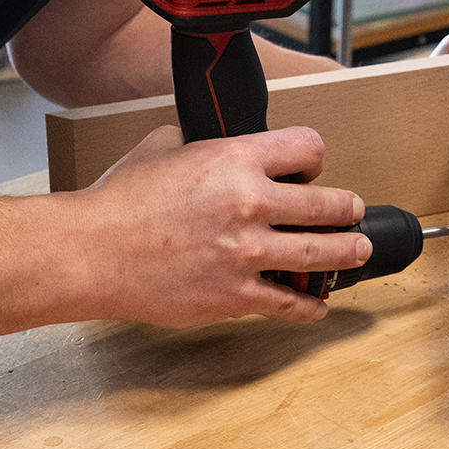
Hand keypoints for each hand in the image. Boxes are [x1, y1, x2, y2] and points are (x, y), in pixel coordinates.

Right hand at [77, 126, 370, 327]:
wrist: (92, 251)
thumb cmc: (119, 202)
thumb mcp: (161, 147)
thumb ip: (200, 143)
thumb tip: (211, 146)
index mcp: (235, 160)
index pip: (308, 147)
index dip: (314, 156)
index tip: (312, 167)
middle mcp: (250, 203)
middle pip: (329, 204)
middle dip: (347, 208)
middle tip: (353, 210)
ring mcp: (245, 253)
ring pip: (322, 254)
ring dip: (347, 252)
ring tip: (356, 251)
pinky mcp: (234, 295)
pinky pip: (289, 304)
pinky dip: (310, 306)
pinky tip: (318, 303)